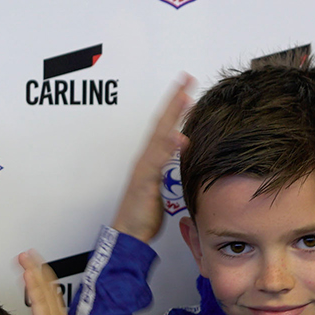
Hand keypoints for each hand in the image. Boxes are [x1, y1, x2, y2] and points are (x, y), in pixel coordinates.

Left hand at [18, 251, 79, 314]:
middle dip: (39, 269)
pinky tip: (28, 273)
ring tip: (25, 257)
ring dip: (34, 271)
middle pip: (48, 287)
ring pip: (43, 289)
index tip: (39, 269)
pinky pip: (38, 300)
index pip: (52, 295)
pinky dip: (33, 285)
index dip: (46, 280)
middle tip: (30, 254)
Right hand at [112, 76, 192, 242]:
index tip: (186, 88)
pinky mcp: (144, 182)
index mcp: (150, 159)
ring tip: (186, 98)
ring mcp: (144, 169)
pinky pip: (157, 162)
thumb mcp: (160, 189)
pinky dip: (168, 149)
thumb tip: (182, 163)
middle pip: (160, 123)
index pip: (163, 126)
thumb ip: (168, 172)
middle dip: (174, 100)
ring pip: (159, 137)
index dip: (175, 106)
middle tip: (186, 79)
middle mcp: (145, 159)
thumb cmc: (141, 215)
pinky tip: (180, 138)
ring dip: (172, 116)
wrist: (128, 234)